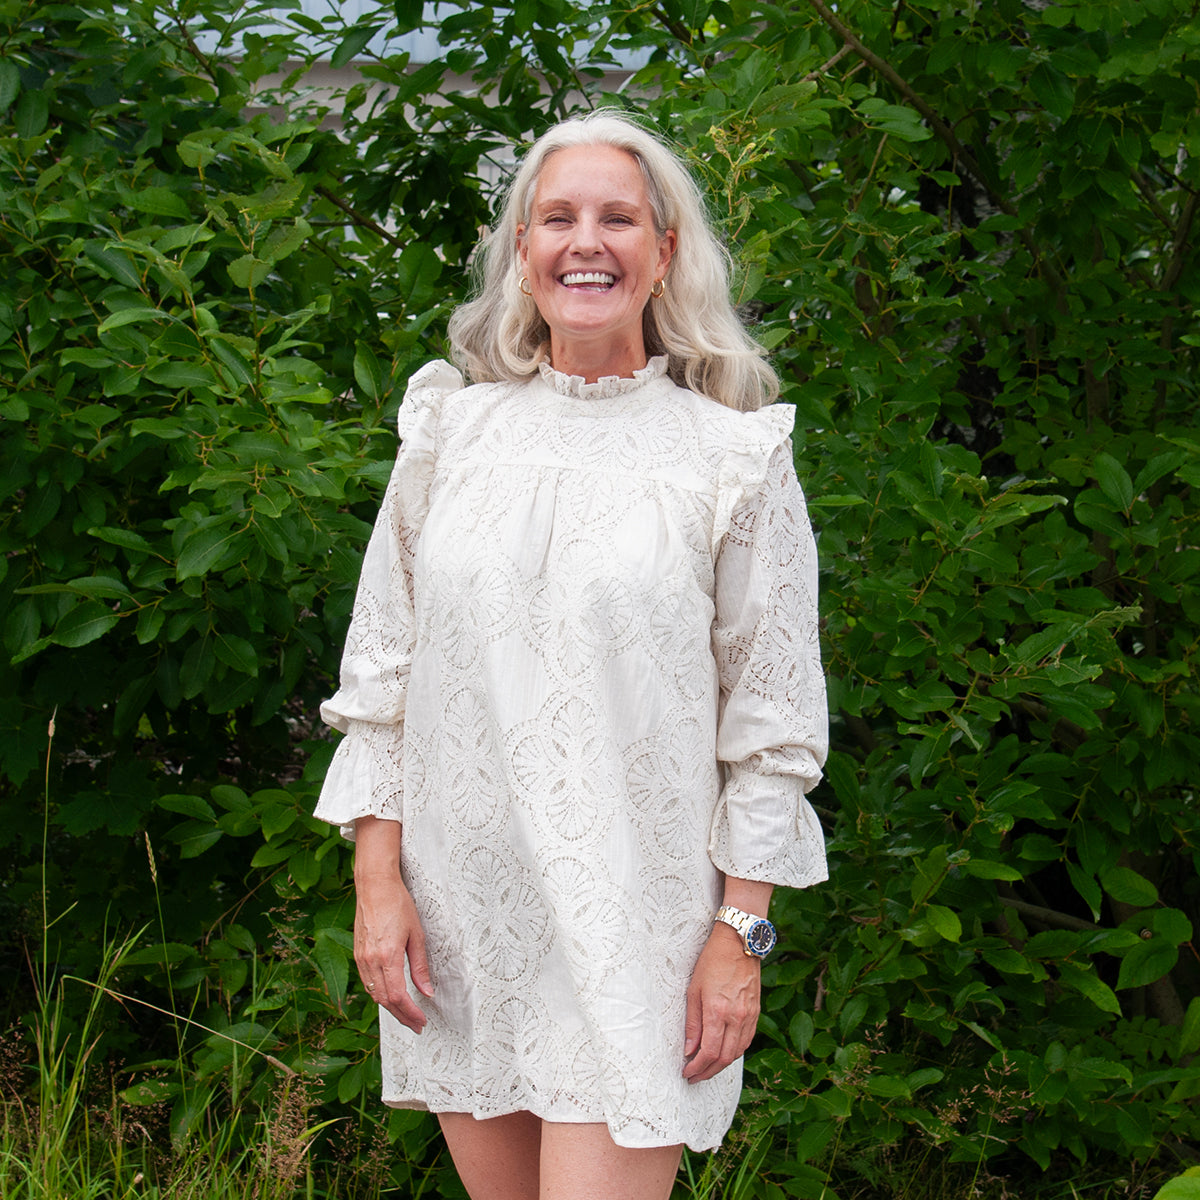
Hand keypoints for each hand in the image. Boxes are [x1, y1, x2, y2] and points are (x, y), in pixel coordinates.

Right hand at [354, 870, 433, 1032]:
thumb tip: (427, 992)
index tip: (422, 1021)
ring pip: (374, 994)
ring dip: (390, 1008)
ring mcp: (361, 958)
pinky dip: (380, 994)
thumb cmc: (398, 904)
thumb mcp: (416, 934)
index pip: (398, 997)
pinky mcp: (358, 954)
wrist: (374, 885)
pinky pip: (368, 983)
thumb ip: (420, 966)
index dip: (410, 1013)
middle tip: (417, 1025)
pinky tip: (390, 995)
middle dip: (402, 1016)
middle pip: (385, 1001)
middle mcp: (371, 961)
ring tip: (406, 1014)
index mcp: (387, 957)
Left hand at [681, 921, 760, 1082]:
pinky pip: (746, 1041)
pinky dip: (734, 1053)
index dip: (697, 1067)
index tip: (686, 1072)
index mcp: (718, 1011)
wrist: (739, 943)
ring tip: (706, 1069)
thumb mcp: (694, 989)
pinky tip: (724, 1054)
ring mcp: (749, 1016)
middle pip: (724, 1058)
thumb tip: (689, 1049)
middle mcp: (737, 1017)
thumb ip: (692, 1022)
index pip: (709, 1052)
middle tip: (694, 1077)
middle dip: (707, 1072)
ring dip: (721, 1066)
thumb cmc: (712, 962)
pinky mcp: (756, 1013)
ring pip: (737, 1053)